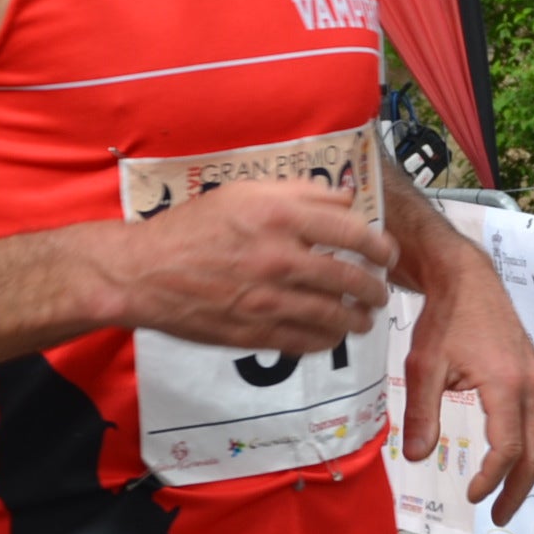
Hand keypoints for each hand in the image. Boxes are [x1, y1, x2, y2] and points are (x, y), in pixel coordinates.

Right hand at [119, 181, 397, 354]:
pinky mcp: (255, 332)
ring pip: (334, 315)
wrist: (145, 273)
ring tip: (363, 318)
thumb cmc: (192, 227)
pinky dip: (327, 340)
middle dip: (373, 288)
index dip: (379, 245)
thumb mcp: (243, 192)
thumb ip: (298, 193)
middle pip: (349, 278)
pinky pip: (307, 341)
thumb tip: (343, 199)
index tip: (387, 253)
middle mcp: (279, 258)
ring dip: (357, 319)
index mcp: (279, 216)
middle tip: (380, 291)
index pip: (351, 232)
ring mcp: (268, 299)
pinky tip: (332, 336)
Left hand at [402, 242, 533, 525]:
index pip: (507, 448)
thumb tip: (418, 457)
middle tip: (499, 517)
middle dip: (518, 489)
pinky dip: (528, 448)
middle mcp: (533, 384)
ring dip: (526, 472)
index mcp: (507, 384)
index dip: (492, 479)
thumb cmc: (446, 318)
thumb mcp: (424, 365)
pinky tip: (510, 461)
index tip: (471, 496)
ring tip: (504, 498)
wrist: (468, 279)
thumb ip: (423, 413)